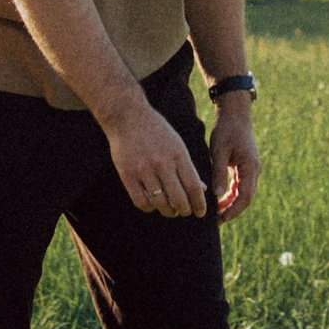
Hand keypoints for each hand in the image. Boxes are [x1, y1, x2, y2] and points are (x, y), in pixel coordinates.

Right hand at [106, 98, 209, 218]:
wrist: (127, 116)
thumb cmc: (156, 131)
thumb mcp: (177, 144)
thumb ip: (188, 167)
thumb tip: (200, 189)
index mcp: (178, 155)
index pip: (193, 187)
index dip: (199, 204)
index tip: (201, 212)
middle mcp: (162, 163)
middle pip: (179, 199)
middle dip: (185, 210)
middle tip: (185, 212)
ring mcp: (143, 170)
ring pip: (160, 203)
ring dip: (168, 211)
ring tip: (171, 210)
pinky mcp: (128, 175)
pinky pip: (141, 201)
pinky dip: (150, 208)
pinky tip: (153, 205)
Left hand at [210, 103, 260, 219]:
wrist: (235, 114)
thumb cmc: (227, 129)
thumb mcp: (219, 151)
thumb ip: (219, 173)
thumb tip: (218, 196)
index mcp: (250, 168)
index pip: (245, 197)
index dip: (233, 211)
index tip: (220, 219)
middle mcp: (254, 170)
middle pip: (246, 198)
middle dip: (232, 211)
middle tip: (216, 221)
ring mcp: (251, 168)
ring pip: (243, 193)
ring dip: (231, 203)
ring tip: (216, 212)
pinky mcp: (245, 166)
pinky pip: (240, 185)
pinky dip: (231, 193)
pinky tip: (219, 198)